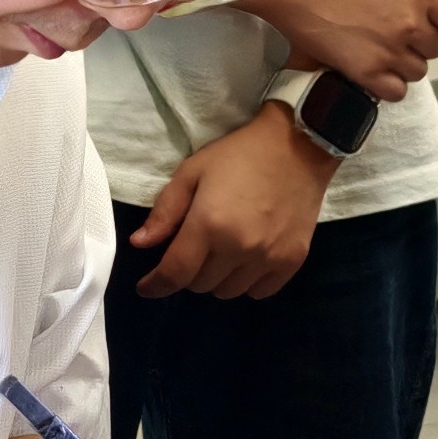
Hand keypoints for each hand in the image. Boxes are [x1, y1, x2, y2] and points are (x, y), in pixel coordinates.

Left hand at [129, 112, 334, 298]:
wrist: (297, 146)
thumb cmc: (239, 155)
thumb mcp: (192, 171)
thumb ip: (165, 211)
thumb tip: (139, 244)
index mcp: (209, 224)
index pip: (175, 273)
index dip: (156, 285)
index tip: (147, 287)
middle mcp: (239, 248)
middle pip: (200, 285)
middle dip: (188, 272)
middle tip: (193, 248)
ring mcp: (268, 258)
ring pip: (228, 292)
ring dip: (216, 278)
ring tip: (221, 252)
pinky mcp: (292, 261)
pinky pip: (259, 292)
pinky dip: (246, 283)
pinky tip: (246, 260)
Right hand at [246, 0, 437, 96]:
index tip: (419, 13)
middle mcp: (411, 23)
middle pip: (435, 47)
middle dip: (419, 39)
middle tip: (392, 29)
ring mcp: (389, 51)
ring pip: (417, 71)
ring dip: (403, 62)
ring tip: (381, 49)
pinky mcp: (364, 72)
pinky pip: (395, 92)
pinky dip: (388, 84)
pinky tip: (372, 68)